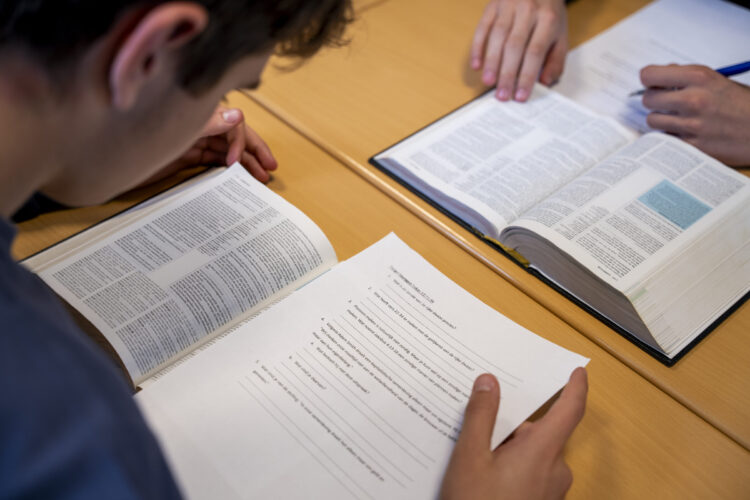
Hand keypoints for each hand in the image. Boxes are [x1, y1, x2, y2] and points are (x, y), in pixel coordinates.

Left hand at [140, 105, 277, 185]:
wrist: (108, 159)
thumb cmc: (137, 137)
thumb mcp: (176, 130)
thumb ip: (208, 123)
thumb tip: (238, 115)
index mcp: (198, 111)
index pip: (234, 123)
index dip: (240, 142)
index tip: (235, 163)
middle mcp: (199, 123)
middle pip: (235, 135)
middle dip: (254, 151)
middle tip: (271, 168)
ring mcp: (193, 139)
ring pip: (227, 150)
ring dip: (245, 163)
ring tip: (261, 178)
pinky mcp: (186, 154)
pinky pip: (214, 160)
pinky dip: (228, 168)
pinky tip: (239, 177)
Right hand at [440, 367, 586, 499]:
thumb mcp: (470, 457)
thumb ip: (481, 416)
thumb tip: (489, 382)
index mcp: (543, 451)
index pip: (570, 410)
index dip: (576, 387)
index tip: (577, 371)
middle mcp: (556, 470)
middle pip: (541, 432)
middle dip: (514, 424)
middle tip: (481, 421)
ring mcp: (551, 491)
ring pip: (534, 453)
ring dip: (509, 448)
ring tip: (474, 455)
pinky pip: (531, 473)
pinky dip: (512, 466)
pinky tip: (483, 476)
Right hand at [471, 0, 566, 101]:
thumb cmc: (549, 15)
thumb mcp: (561, 35)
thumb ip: (555, 61)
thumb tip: (544, 83)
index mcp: (548, 20)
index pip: (535, 52)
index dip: (527, 76)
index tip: (520, 95)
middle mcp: (528, 10)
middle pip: (515, 46)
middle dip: (507, 73)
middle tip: (502, 95)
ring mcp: (509, 6)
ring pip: (498, 37)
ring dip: (492, 62)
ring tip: (489, 82)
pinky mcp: (493, 5)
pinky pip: (482, 27)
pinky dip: (477, 47)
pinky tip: (476, 65)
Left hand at [641, 64, 749, 166]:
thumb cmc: (744, 104)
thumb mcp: (718, 80)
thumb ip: (687, 77)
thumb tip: (659, 76)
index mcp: (699, 77)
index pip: (649, 75)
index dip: (649, 80)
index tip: (654, 84)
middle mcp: (692, 99)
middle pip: (647, 99)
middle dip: (655, 101)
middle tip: (668, 103)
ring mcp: (691, 125)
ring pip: (652, 120)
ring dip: (662, 119)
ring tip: (680, 118)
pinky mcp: (692, 146)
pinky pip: (665, 139)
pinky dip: (671, 136)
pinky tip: (687, 132)